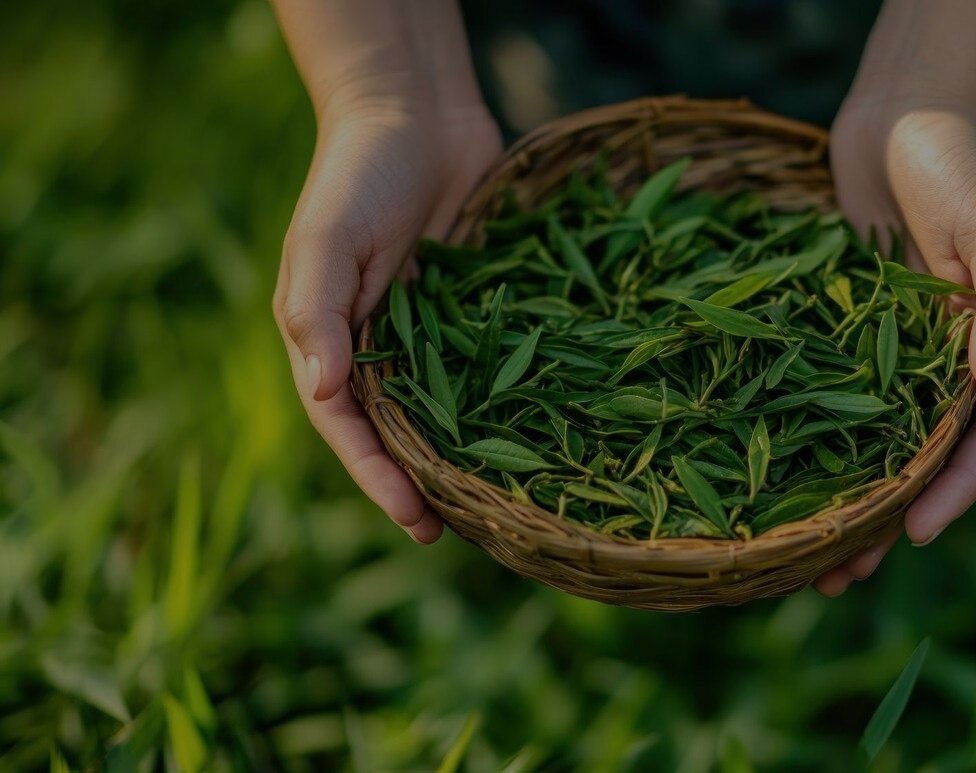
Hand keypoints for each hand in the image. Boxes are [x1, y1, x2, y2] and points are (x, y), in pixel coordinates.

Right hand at [273, 99, 501, 542]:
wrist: (415, 114)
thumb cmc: (358, 173)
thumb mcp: (325, 237)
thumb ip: (317, 309)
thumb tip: (324, 391)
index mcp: (330, 340)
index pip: (351, 428)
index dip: (379, 477)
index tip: (417, 521)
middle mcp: (378, 346)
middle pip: (400, 431)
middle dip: (426, 483)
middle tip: (463, 534)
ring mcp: (429, 332)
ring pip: (448, 409)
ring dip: (468, 455)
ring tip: (503, 505)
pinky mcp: (475, 311)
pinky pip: (490, 365)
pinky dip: (507, 400)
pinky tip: (540, 433)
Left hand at [814, 99, 975, 594]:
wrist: (908, 112)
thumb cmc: (962, 162)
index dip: (955, 489)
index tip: (916, 532)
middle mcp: (957, 361)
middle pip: (926, 458)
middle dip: (888, 518)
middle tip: (840, 576)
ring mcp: (903, 351)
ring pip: (876, 442)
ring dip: (845, 497)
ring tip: (804, 559)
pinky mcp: (855, 334)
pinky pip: (835, 397)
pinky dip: (813, 438)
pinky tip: (775, 474)